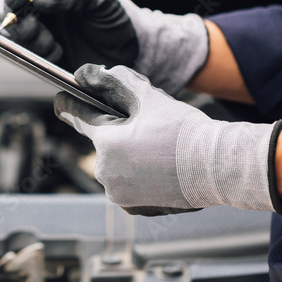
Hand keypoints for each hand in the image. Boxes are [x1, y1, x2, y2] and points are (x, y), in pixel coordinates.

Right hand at [0, 0, 208, 94]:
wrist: (129, 56)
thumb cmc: (120, 21)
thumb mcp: (105, 2)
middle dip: (15, 15)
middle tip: (33, 30)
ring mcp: (36, 22)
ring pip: (10, 25)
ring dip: (26, 38)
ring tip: (53, 47)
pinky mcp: (35, 47)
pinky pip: (19, 48)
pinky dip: (32, 53)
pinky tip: (55, 54)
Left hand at [54, 63, 281, 215]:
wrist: (219, 168)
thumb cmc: (184, 132)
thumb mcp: (147, 97)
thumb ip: (113, 81)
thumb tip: (86, 74)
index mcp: (106, 142)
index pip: (76, 116)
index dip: (70, 103)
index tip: (62, 99)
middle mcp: (105, 172)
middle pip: (102, 141)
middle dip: (117, 131)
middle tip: (146, 126)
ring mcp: (119, 194)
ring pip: (115, 164)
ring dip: (128, 155)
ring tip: (158, 149)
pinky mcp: (134, 208)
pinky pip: (128, 185)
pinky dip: (139, 176)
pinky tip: (161, 169)